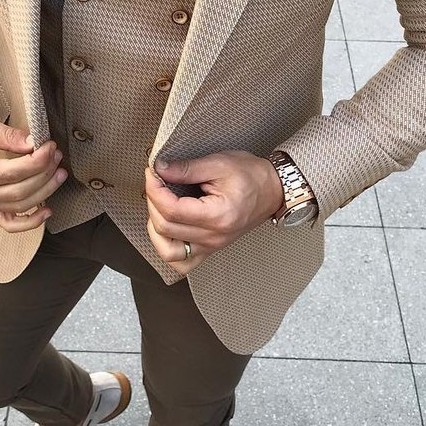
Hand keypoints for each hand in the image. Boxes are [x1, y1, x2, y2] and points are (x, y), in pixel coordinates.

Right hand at [0, 110, 66, 231]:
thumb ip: (6, 135)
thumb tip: (33, 144)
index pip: (11, 173)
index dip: (36, 161)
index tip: (50, 146)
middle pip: (19, 192)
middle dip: (44, 173)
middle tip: (56, 155)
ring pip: (19, 207)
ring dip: (45, 191)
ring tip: (59, 173)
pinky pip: (10, 224)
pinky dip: (31, 222)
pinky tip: (48, 211)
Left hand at [144, 150, 284, 274]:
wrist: (273, 190)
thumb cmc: (251, 175)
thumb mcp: (219, 163)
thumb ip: (186, 168)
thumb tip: (159, 169)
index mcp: (218, 216)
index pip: (172, 210)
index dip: (154, 190)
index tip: (152, 173)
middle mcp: (214, 237)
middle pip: (166, 228)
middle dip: (152, 201)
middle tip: (156, 181)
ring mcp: (212, 246)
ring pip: (168, 252)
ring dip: (155, 228)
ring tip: (158, 206)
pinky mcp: (210, 249)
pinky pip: (181, 262)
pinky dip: (167, 248)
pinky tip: (165, 229)